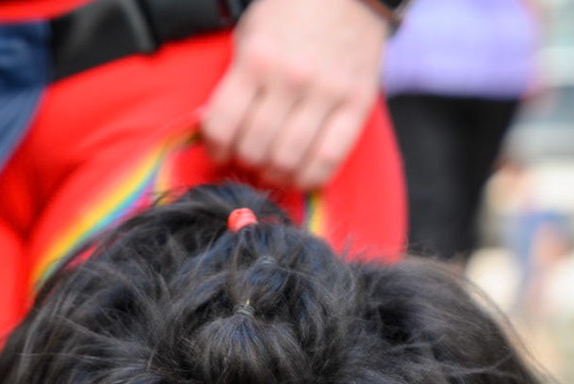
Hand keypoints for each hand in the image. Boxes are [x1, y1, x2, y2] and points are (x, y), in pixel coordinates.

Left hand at [199, 0, 389, 190]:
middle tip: (249, 157)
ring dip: (274, 173)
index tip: (220, 149)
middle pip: (254, 148)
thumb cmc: (292, 12)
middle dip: (245, 161)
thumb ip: (234, 83)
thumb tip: (216, 131)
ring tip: (272, 167)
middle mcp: (291, 78)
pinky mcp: (358, 103)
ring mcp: (327, 92)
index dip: (215, 147)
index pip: (222, 126)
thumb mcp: (249, 37)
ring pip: (289, 159)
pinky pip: (330, 159)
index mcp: (257, 60)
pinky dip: (309, 177)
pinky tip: (299, 174)